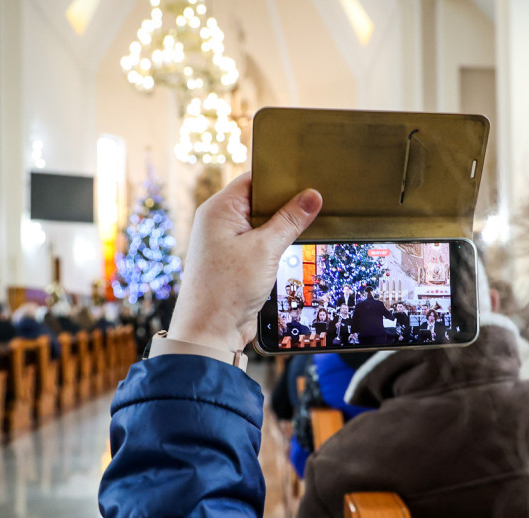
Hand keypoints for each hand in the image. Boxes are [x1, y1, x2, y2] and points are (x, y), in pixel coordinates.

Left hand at [168, 173, 321, 350]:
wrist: (210, 332)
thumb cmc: (227, 289)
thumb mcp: (266, 249)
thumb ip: (290, 220)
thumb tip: (312, 196)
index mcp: (219, 209)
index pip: (253, 179)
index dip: (280, 176)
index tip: (308, 175)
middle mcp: (219, 221)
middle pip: (259, 200)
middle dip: (286, 201)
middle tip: (318, 196)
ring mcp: (226, 241)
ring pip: (261, 222)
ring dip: (283, 224)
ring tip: (312, 217)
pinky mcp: (234, 261)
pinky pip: (259, 242)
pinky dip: (276, 241)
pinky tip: (296, 241)